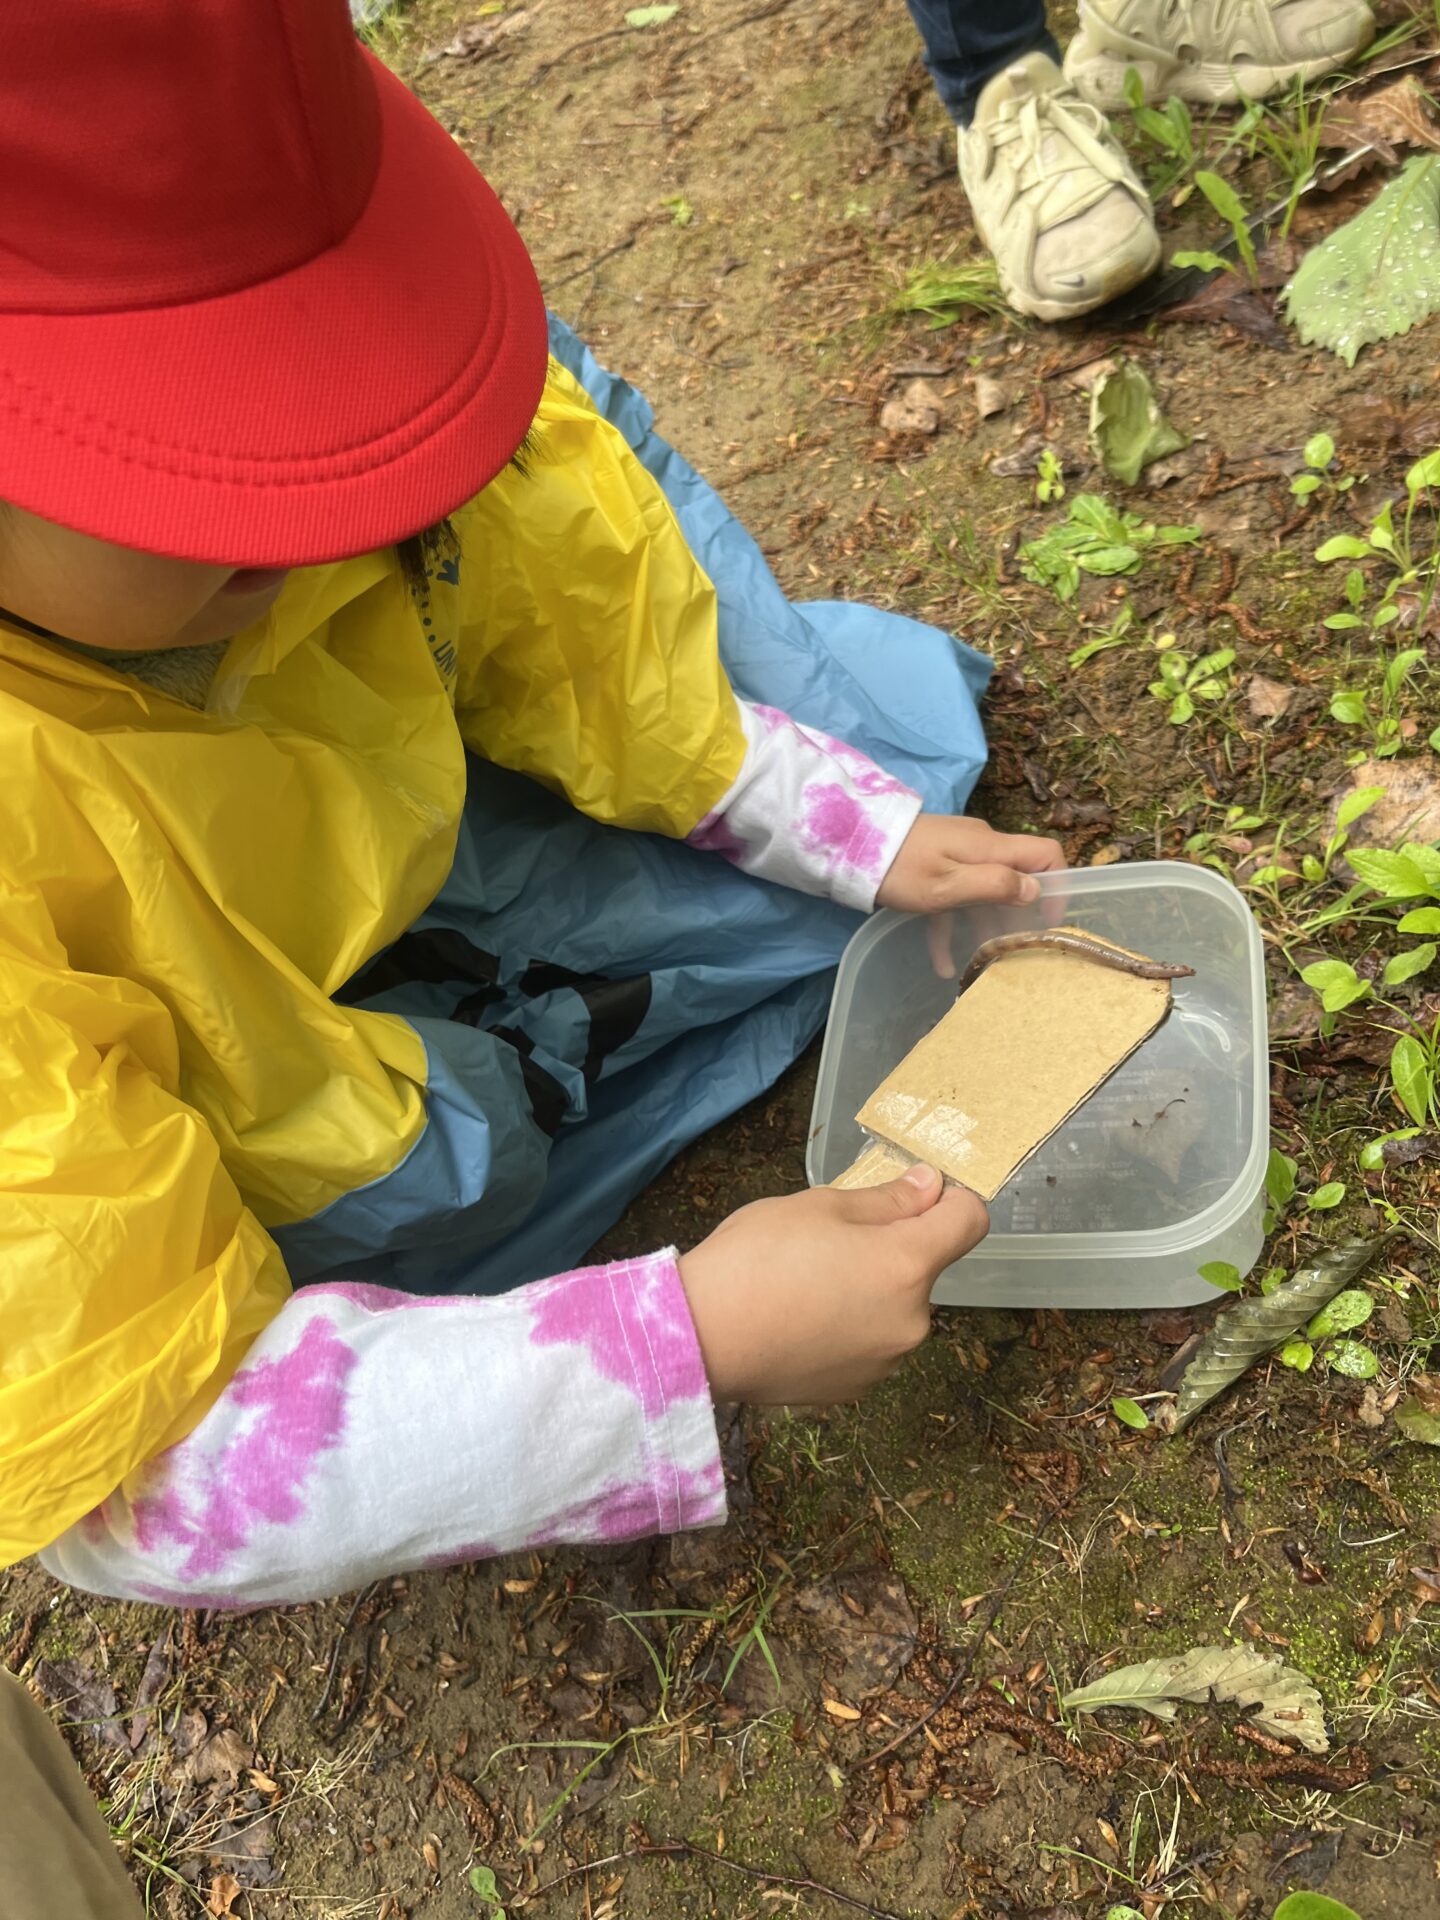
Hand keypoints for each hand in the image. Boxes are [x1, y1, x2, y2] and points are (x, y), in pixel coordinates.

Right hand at [677, 1166, 988, 1404]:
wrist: (699, 1339)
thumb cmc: (755, 1258)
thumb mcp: (817, 1207)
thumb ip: (885, 1199)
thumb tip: (931, 1187)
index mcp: (907, 1264)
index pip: (970, 1221)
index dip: (950, 1200)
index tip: (916, 1195)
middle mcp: (913, 1319)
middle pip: (923, 1269)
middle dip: (890, 1252)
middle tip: (827, 1245)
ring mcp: (887, 1361)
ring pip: (895, 1309)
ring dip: (869, 1294)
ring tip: (805, 1289)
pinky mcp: (857, 1388)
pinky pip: (868, 1345)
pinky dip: (847, 1330)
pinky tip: (799, 1323)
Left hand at [876, 815, 1066, 977]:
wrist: (850, 845)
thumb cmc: (902, 867)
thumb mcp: (949, 884)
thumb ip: (994, 886)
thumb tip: (1034, 890)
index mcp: (989, 847)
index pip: (1045, 854)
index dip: (1058, 885)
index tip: (1050, 920)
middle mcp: (979, 847)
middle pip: (1015, 878)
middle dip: (1019, 914)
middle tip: (1018, 948)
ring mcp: (955, 855)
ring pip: (982, 895)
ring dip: (984, 927)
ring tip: (984, 961)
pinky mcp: (933, 865)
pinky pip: (952, 900)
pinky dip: (951, 928)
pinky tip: (943, 965)